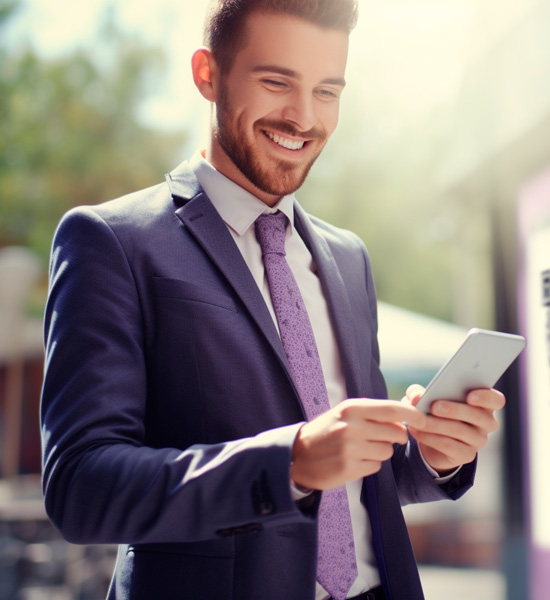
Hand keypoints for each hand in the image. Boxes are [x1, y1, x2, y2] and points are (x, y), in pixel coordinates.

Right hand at [290, 398, 426, 489]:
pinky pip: (376, 466)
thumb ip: (371, 413)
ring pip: (387, 451)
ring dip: (381, 451)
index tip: (424, 419)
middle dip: (397, 436)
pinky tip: (355, 460)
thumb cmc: (326, 430)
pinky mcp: (349, 468)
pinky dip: (370, 464)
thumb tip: (402, 416)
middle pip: (396, 432)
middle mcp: (352, 426)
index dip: (412, 414)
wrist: (298, 455)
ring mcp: (350, 449)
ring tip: (362, 448)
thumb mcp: (344, 413)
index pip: (391, 408)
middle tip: (386, 436)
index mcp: (351, 408)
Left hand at [405, 385, 504, 474]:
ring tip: (419, 420)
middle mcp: (485, 422)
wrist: (429, 439)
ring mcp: (478, 440)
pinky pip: (449, 446)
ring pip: (461, 431)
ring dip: (437, 425)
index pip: (496, 400)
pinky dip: (430, 438)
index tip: (470, 395)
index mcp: (482, 403)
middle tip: (434, 406)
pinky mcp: (466, 455)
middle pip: (478, 415)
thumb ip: (418, 392)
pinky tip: (416, 431)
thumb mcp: (423, 398)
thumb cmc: (431, 411)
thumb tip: (416, 397)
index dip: (486, 397)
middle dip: (455, 410)